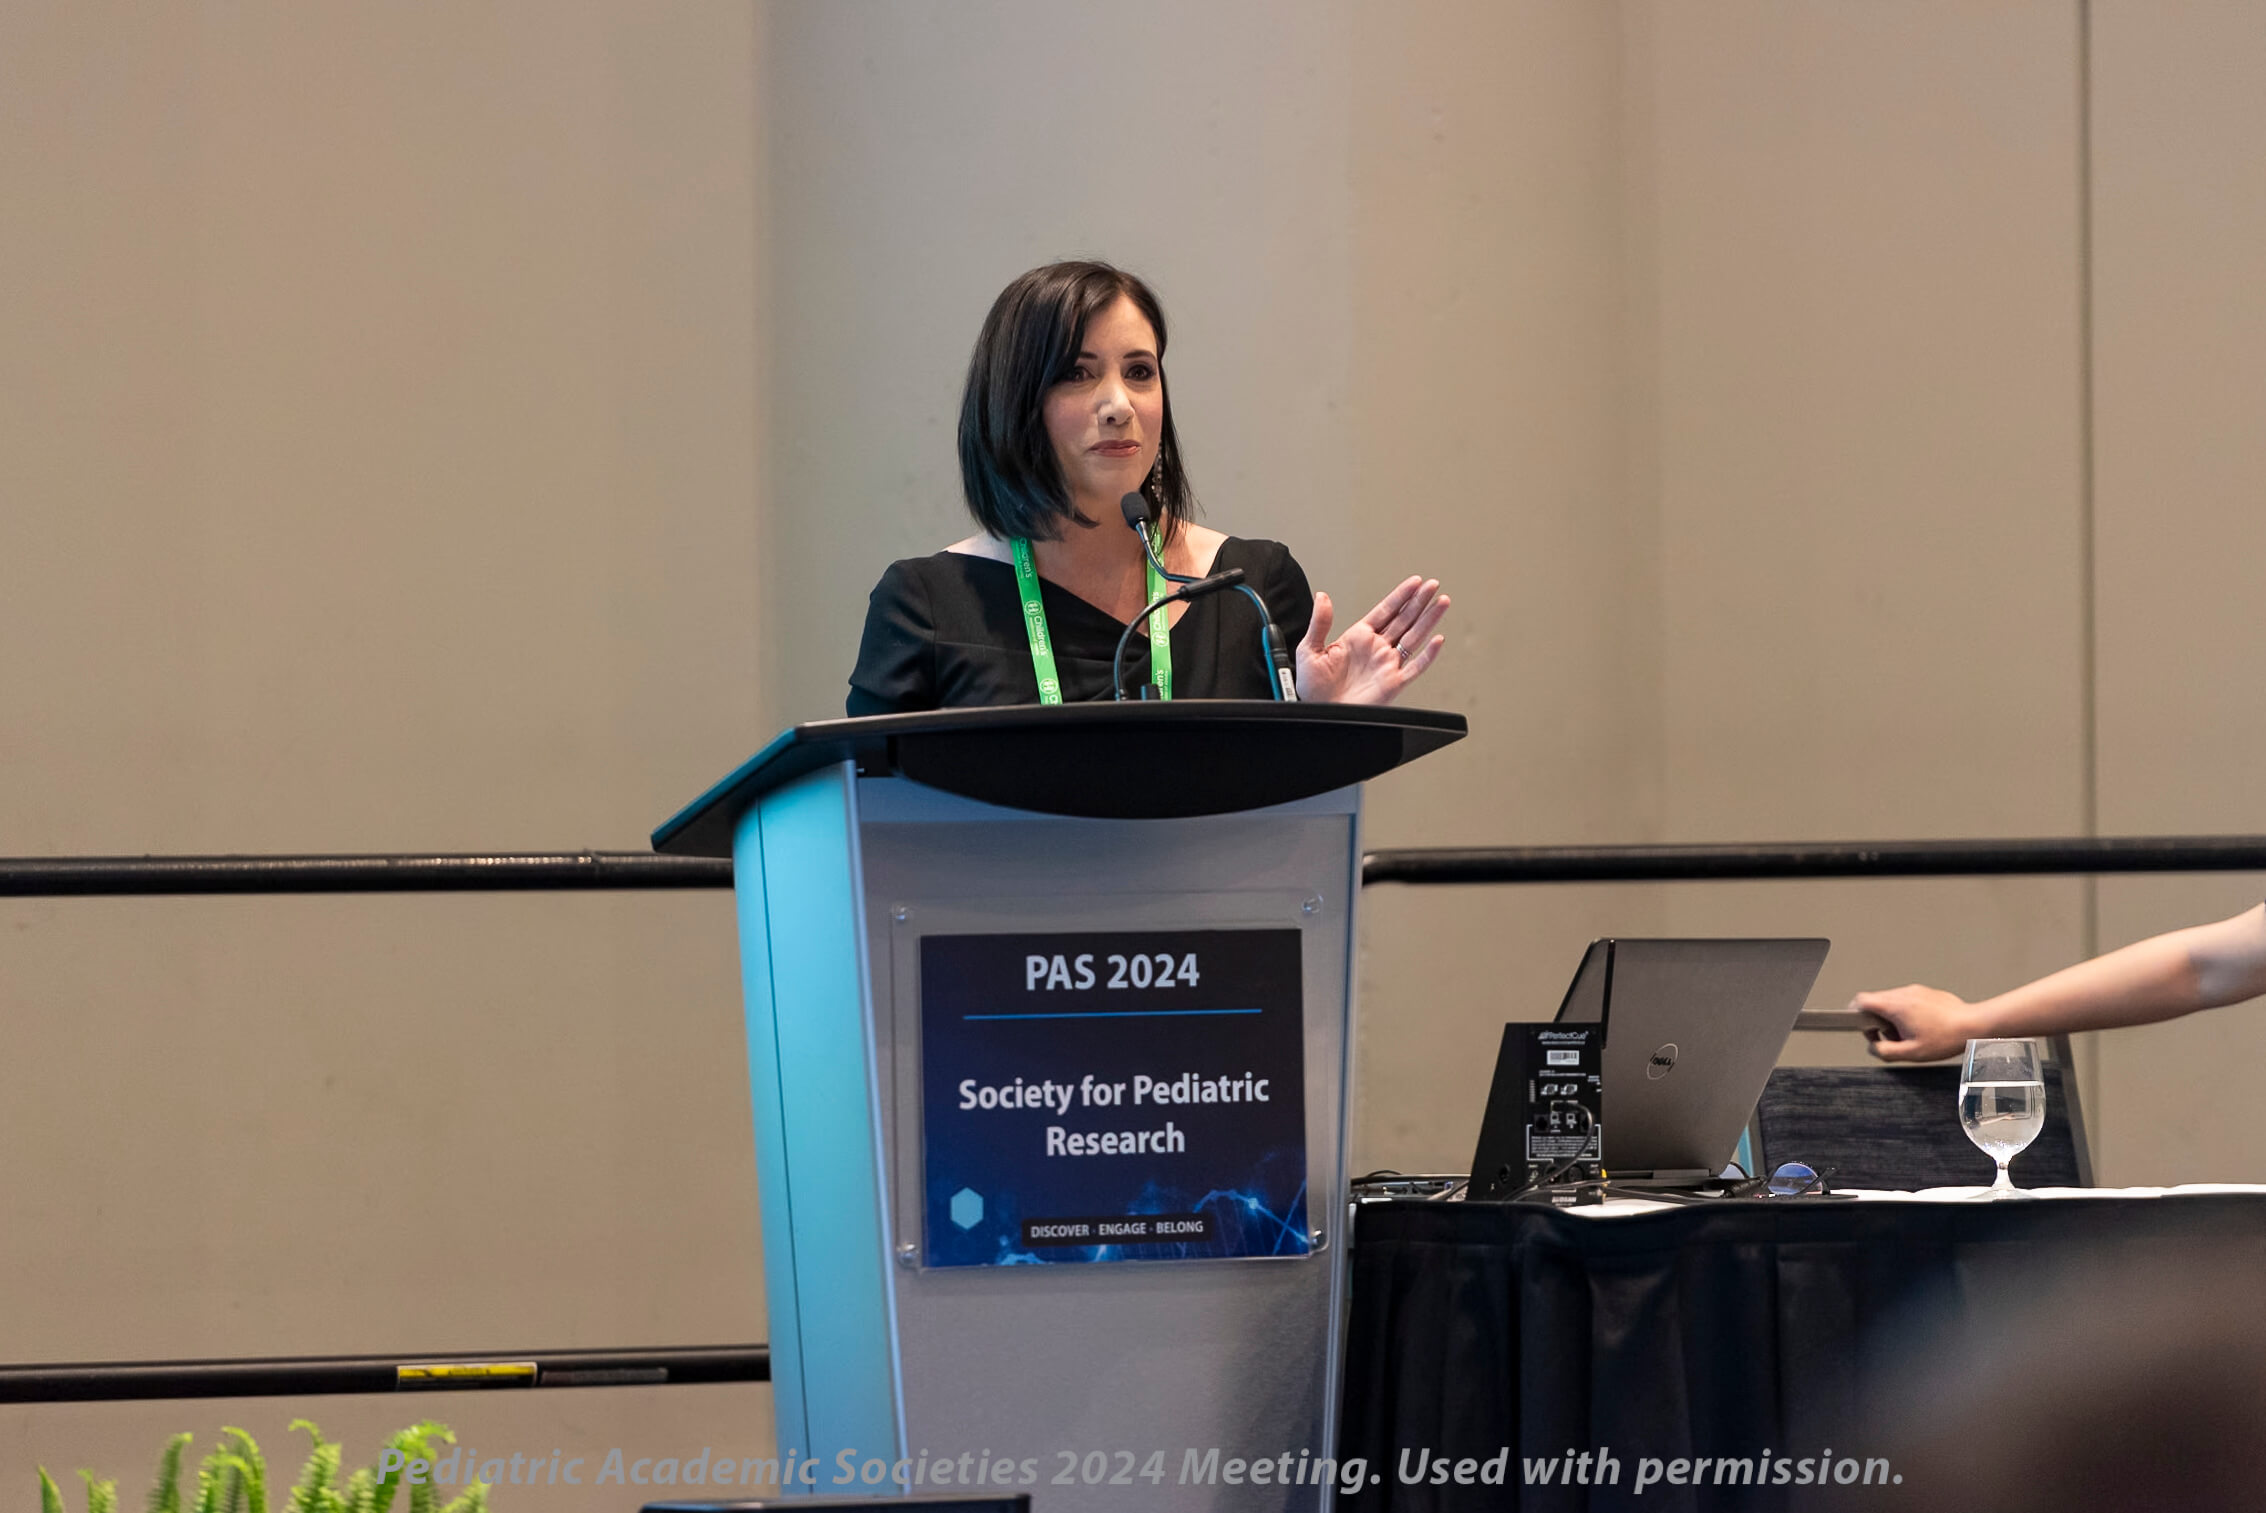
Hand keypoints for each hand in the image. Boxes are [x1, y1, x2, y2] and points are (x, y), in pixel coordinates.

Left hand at [1294, 577, 1448, 704]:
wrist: (1318, 713)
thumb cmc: (1313, 687)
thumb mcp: (1309, 649)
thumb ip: (1319, 622)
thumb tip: (1322, 597)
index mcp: (1358, 637)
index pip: (1385, 611)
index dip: (1401, 595)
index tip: (1415, 582)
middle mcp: (1376, 648)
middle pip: (1404, 620)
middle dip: (1419, 601)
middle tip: (1433, 585)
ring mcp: (1387, 664)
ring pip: (1414, 638)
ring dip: (1428, 620)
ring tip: (1442, 602)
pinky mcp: (1393, 683)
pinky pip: (1415, 667)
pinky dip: (1428, 655)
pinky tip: (1437, 640)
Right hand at [1851, 984, 1982, 1062]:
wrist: (1974, 1025)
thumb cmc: (1947, 1038)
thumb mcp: (1911, 1053)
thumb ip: (1885, 1052)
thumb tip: (1873, 1047)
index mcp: (1896, 1006)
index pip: (1861, 1000)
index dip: (1855, 1014)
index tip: (1862, 1027)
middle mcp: (1904, 993)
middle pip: (1875, 1002)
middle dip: (1878, 1021)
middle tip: (1892, 1037)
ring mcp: (1915, 990)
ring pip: (1891, 1001)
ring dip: (1893, 1017)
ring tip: (1909, 1033)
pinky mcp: (1925, 992)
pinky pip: (1906, 999)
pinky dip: (1906, 1012)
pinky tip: (1922, 1026)